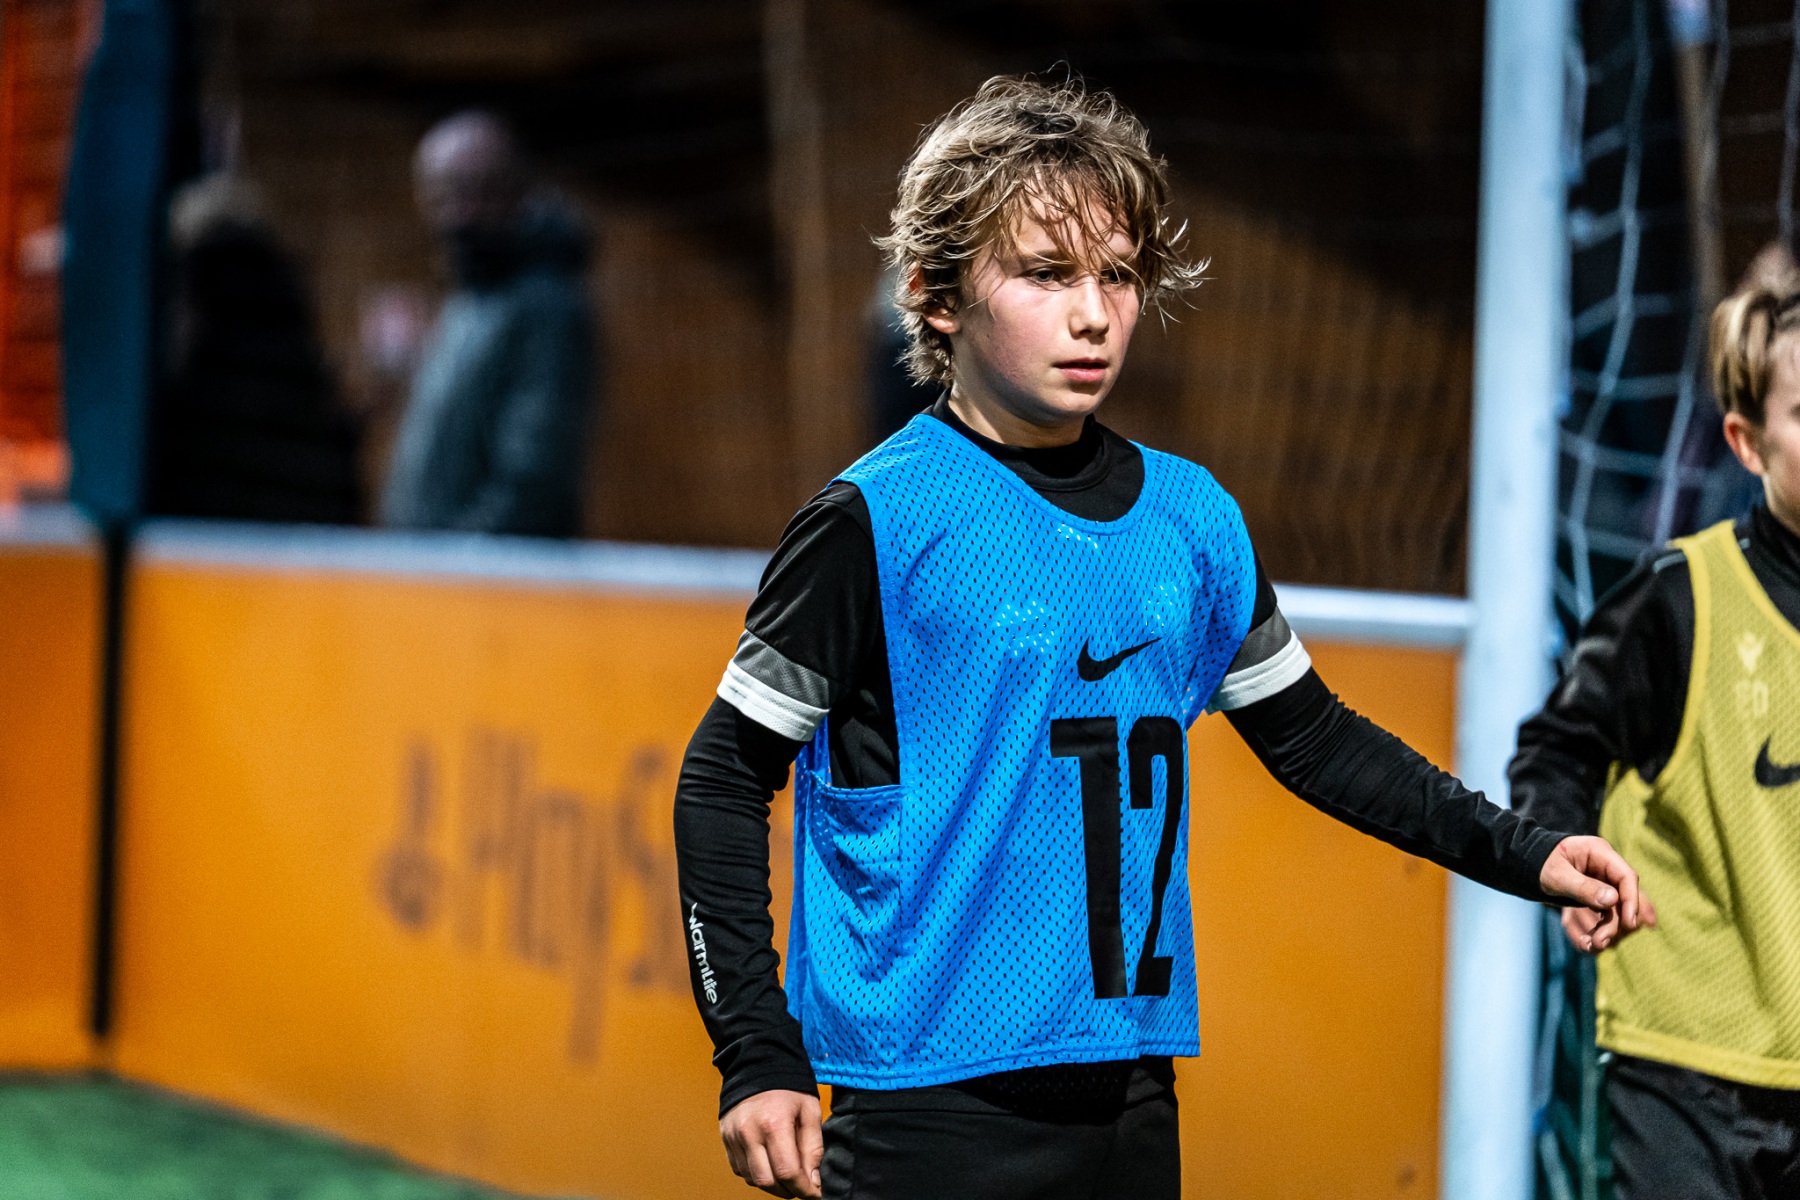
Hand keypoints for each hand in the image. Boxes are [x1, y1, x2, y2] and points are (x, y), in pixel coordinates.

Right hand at [720, 1089, 822, 1197]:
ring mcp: (733, 1137)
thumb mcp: (810, 1111)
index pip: (788, 1172)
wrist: (757, 1065)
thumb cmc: (788, 1089)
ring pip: (752, 1179)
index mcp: (774, 1123)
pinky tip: (769, 1163)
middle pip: (767, 1182)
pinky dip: (757, 1175)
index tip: (814, 1194)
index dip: (803, 1190)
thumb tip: (812, 1181)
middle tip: (801, 1187)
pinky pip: (740, 1170)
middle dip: (788, 1191)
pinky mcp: (726, 1139)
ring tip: (786, 1175)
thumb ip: (813, 1147)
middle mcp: (749, 1132)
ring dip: (772, 1185)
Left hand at [1539, 835, 1656, 951]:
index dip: (1631, 900)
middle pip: (1622, 896)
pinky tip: (1588, 943)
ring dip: (1607, 928)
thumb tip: (1612, 900)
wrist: (1525, 863)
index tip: (1630, 924)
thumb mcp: (1556, 875)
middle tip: (1601, 942)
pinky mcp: (1597, 894)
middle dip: (1615, 921)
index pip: (1626, 876)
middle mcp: (1605, 866)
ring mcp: (1602, 880)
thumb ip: (1583, 887)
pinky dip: (1599, 928)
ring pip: (1615, 908)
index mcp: (1598, 852)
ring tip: (1594, 945)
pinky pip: (1604, 913)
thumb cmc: (1539, 863)